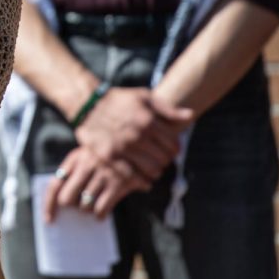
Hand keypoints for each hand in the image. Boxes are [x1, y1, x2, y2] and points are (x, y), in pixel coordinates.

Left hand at [43, 145, 150, 221]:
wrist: (136, 143)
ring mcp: (102, 174)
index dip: (49, 204)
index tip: (49, 220)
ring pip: (84, 206)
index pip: (54, 185)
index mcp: (74, 158)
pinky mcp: (118, 183)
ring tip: (93, 205)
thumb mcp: (86, 157)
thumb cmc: (105, 156)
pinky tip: (102, 212)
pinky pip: (101, 209)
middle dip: (70, 207)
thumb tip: (61, 203)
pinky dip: (100, 215)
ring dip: (87, 210)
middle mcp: (86, 165)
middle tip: (77, 207)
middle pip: (66, 199)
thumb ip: (73, 174)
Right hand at [74, 87, 191, 179]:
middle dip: (166, 160)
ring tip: (153, 169)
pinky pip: (131, 176)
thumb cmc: (118, 99)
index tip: (172, 150)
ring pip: (151, 169)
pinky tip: (144, 181)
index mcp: (148, 120)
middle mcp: (137, 134)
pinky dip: (141, 181)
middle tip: (162, 160)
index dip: (176, 149)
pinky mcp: (109, 156)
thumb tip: (190, 116)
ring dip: (156, 171)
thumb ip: (168, 109)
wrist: (88, 104)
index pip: (173, 144)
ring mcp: (123, 147)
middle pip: (164, 158)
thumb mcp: (144, 97)